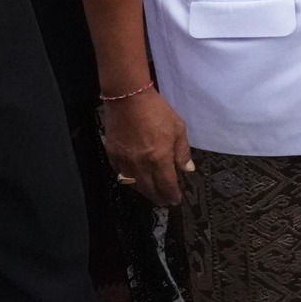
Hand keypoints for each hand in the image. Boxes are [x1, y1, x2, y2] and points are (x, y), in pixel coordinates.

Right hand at [101, 89, 192, 206]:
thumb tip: (188, 170)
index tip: (175, 200)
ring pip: (134, 184)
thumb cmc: (157, 112)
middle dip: (158, 198)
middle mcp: (140, 165)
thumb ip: (182, 152)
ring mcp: (124, 161)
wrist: (129, 99)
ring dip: (144, 191)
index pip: (166, 184)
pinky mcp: (112, 155)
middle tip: (164, 202)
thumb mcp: (178, 128)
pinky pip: (120, 173)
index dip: (171, 194)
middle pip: (149, 189)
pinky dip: (128, 178)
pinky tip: (134, 178)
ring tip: (151, 193)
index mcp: (159, 159)